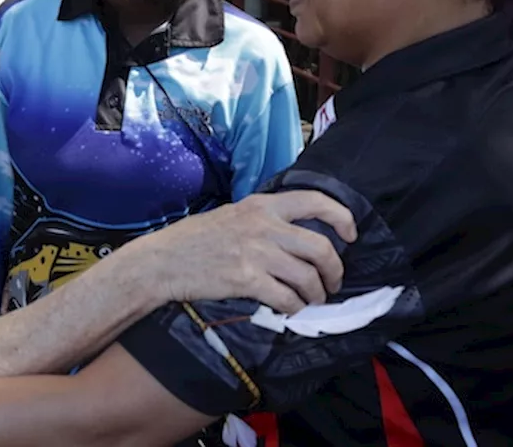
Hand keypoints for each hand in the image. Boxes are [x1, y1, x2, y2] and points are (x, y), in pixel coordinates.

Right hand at [121, 191, 356, 314]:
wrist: (163, 261)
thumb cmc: (194, 239)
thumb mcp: (232, 215)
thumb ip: (263, 219)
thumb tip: (296, 234)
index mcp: (262, 205)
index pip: (315, 201)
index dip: (342, 218)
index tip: (350, 235)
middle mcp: (264, 226)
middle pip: (321, 247)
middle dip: (334, 270)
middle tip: (332, 283)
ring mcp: (256, 253)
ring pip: (308, 277)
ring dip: (316, 294)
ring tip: (312, 301)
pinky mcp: (247, 280)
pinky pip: (287, 298)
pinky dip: (295, 308)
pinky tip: (291, 310)